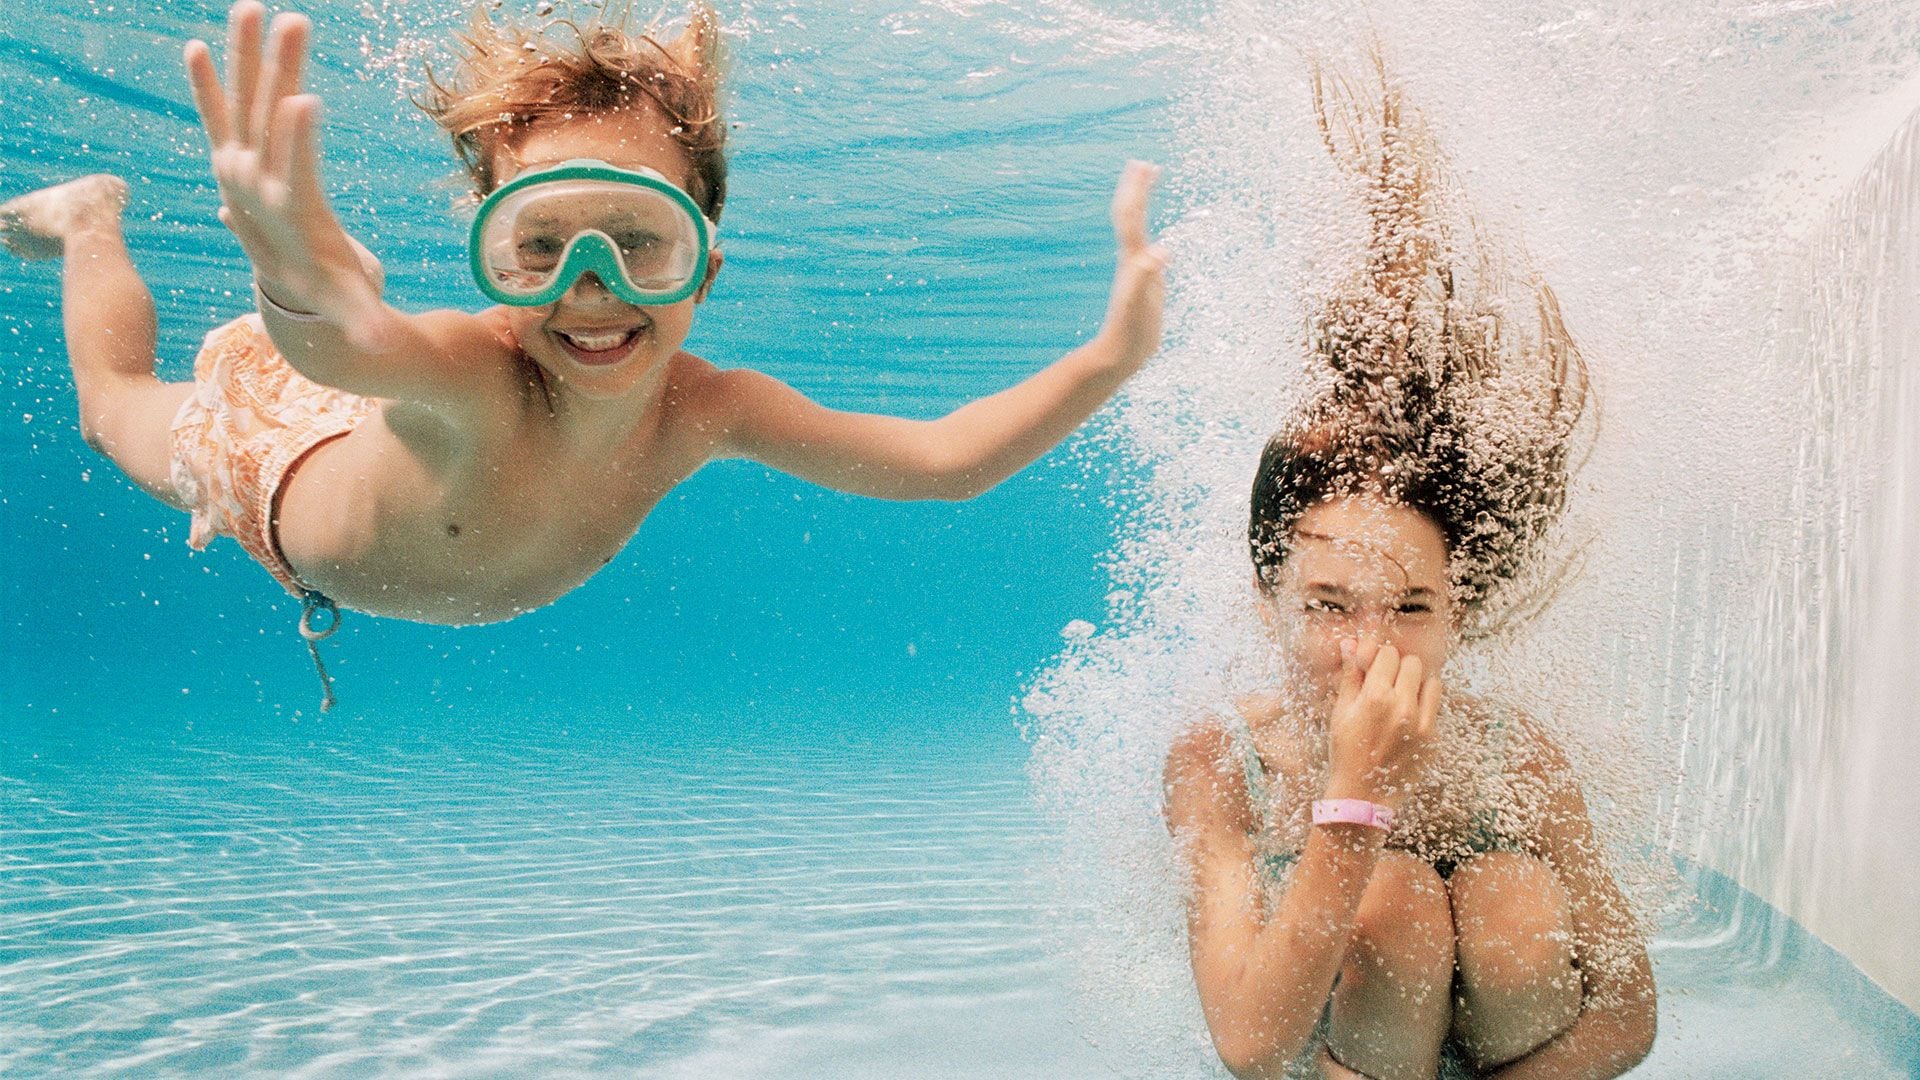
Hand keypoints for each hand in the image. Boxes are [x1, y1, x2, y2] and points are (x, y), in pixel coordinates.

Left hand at [184, 2, 373, 320]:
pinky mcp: (231, 157)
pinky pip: (218, 115)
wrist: (281, 286)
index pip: (291, 170)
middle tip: (291, 23)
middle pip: (265, 120)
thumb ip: (363, 324)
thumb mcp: (345, 306)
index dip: (296, 139)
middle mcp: (254, 183)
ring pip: (242, 103)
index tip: (302, 99)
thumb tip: (381, 347)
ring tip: (251, 7)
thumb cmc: (327, 290)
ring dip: (246, 55)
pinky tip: (199, 45)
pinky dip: (207, 83)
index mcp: (287, 212)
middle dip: (278, 71)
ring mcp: (237, 165)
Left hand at [1095, 160, 1168, 372]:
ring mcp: (1138, 271)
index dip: (1137, 192)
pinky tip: (1159, 246)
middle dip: (1137, 190)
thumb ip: (1144, 277)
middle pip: (1131, 218)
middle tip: (1144, 165)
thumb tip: (1160, 251)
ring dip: (1142, 208)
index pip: (1132, 218)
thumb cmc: (1128, 332)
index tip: (1144, 166)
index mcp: (1132, 260)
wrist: (1120, 354)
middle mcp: (1133, 260)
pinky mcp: (1146, 285)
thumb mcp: (1136, 304)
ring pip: (1137, 231)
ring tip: (1147, 188)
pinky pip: (1148, 253)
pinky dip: (1153, 242)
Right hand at [1324, 641, 1441, 809]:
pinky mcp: (1433, 738)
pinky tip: (1408, 720)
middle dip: (1400, 668)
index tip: (1375, 669)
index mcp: (1375, 697)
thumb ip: (1350, 676)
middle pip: (1413, 663)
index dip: (1380, 658)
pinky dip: (1424, 706)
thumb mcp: (1340, 712)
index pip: (1389, 654)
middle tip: (1388, 683)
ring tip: (1402, 699)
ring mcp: (1422, 724)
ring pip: (1432, 681)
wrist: (1362, 795)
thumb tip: (1351, 644)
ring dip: (1418, 684)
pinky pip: (1436, 707)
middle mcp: (1402, 707)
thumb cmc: (1345, 752)